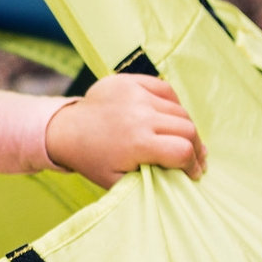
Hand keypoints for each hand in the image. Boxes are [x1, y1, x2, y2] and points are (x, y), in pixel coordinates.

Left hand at [45, 73, 206, 188]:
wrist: (65, 130)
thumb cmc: (93, 160)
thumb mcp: (118, 180)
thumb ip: (153, 180)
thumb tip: (187, 172)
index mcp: (137, 143)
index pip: (183, 151)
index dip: (193, 165)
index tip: (194, 172)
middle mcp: (139, 115)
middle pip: (188, 129)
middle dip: (196, 147)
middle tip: (195, 157)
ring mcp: (135, 94)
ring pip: (179, 110)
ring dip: (185, 126)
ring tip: (182, 138)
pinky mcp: (129, 81)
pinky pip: (165, 89)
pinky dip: (172, 103)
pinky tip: (169, 117)